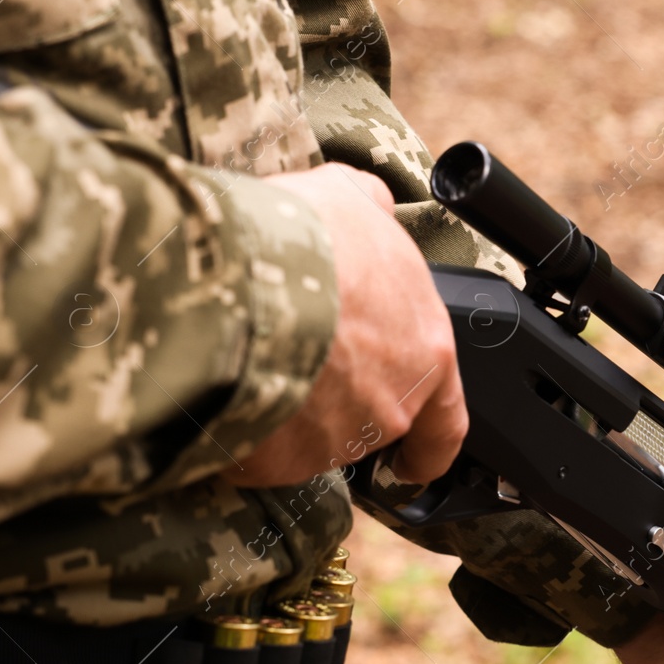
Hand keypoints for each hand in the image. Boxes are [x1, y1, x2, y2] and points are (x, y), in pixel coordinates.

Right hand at [223, 163, 464, 487]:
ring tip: (243, 356)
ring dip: (284, 410)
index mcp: (426, 349)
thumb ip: (369, 213)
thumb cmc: (306, 240)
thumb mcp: (351, 199)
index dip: (431, 445)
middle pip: (365, 420)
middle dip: (332, 401)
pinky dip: (238, 430)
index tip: (416, 464)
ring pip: (309, 436)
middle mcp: (391, 406)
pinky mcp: (276, 461)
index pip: (446, 420)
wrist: (242, 277)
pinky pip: (256, 453)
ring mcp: (334, 440)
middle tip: (291, 361)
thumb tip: (368, 208)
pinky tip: (217, 387)